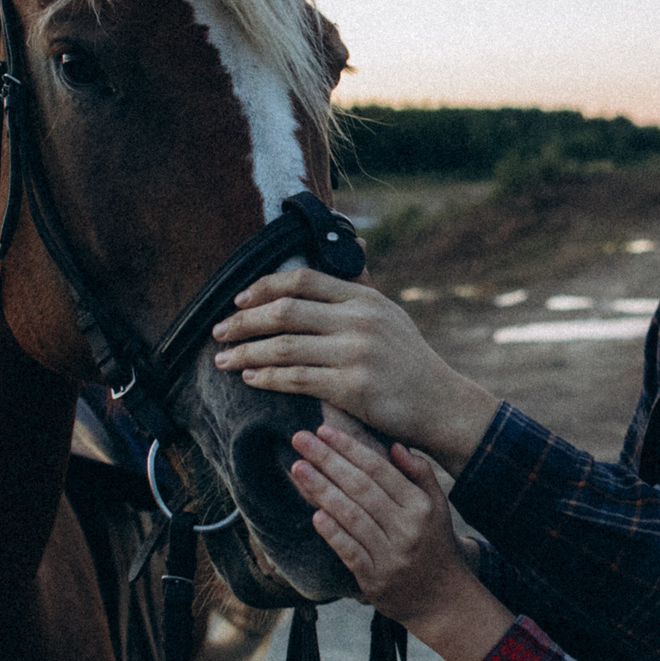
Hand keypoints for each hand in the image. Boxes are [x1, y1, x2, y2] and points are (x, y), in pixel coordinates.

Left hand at [213, 269, 499, 470]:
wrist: (440, 403)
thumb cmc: (408, 361)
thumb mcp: (389, 315)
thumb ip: (357, 291)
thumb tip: (337, 257)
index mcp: (364, 298)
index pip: (302, 280)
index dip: (263, 287)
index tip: (238, 300)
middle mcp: (359, 320)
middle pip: (285, 311)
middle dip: (243, 322)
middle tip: (219, 332)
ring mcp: (356, 353)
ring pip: (284, 347)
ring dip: (246, 352)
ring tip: (224, 359)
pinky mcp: (352, 387)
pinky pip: (296, 378)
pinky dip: (267, 377)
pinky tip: (250, 377)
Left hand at [288, 425, 515, 660]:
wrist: (443, 600)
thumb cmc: (435, 546)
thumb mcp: (438, 507)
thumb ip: (420, 474)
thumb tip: (395, 446)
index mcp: (421, 507)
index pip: (380, 470)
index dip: (350, 448)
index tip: (324, 430)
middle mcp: (407, 529)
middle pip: (362, 488)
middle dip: (328, 460)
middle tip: (300, 440)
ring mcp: (390, 555)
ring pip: (353, 516)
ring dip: (322, 490)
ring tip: (298, 468)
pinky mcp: (375, 580)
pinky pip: (350, 552)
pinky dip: (333, 533)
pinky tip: (315, 515)